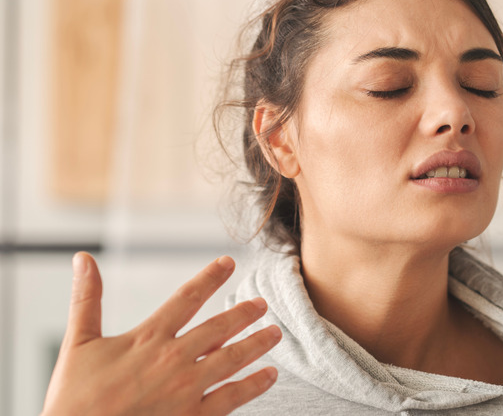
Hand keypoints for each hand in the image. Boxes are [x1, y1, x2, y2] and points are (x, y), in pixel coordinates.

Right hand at [41, 252, 281, 415]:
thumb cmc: (73, 399)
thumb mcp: (77, 344)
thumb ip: (86, 299)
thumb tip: (83, 258)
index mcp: (147, 338)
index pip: (186, 298)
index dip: (210, 277)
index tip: (228, 263)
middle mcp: (172, 359)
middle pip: (218, 328)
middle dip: (244, 313)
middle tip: (262, 304)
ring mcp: (185, 389)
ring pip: (232, 359)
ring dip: (257, 344)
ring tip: (275, 333)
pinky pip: (231, 398)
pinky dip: (254, 385)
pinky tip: (269, 376)